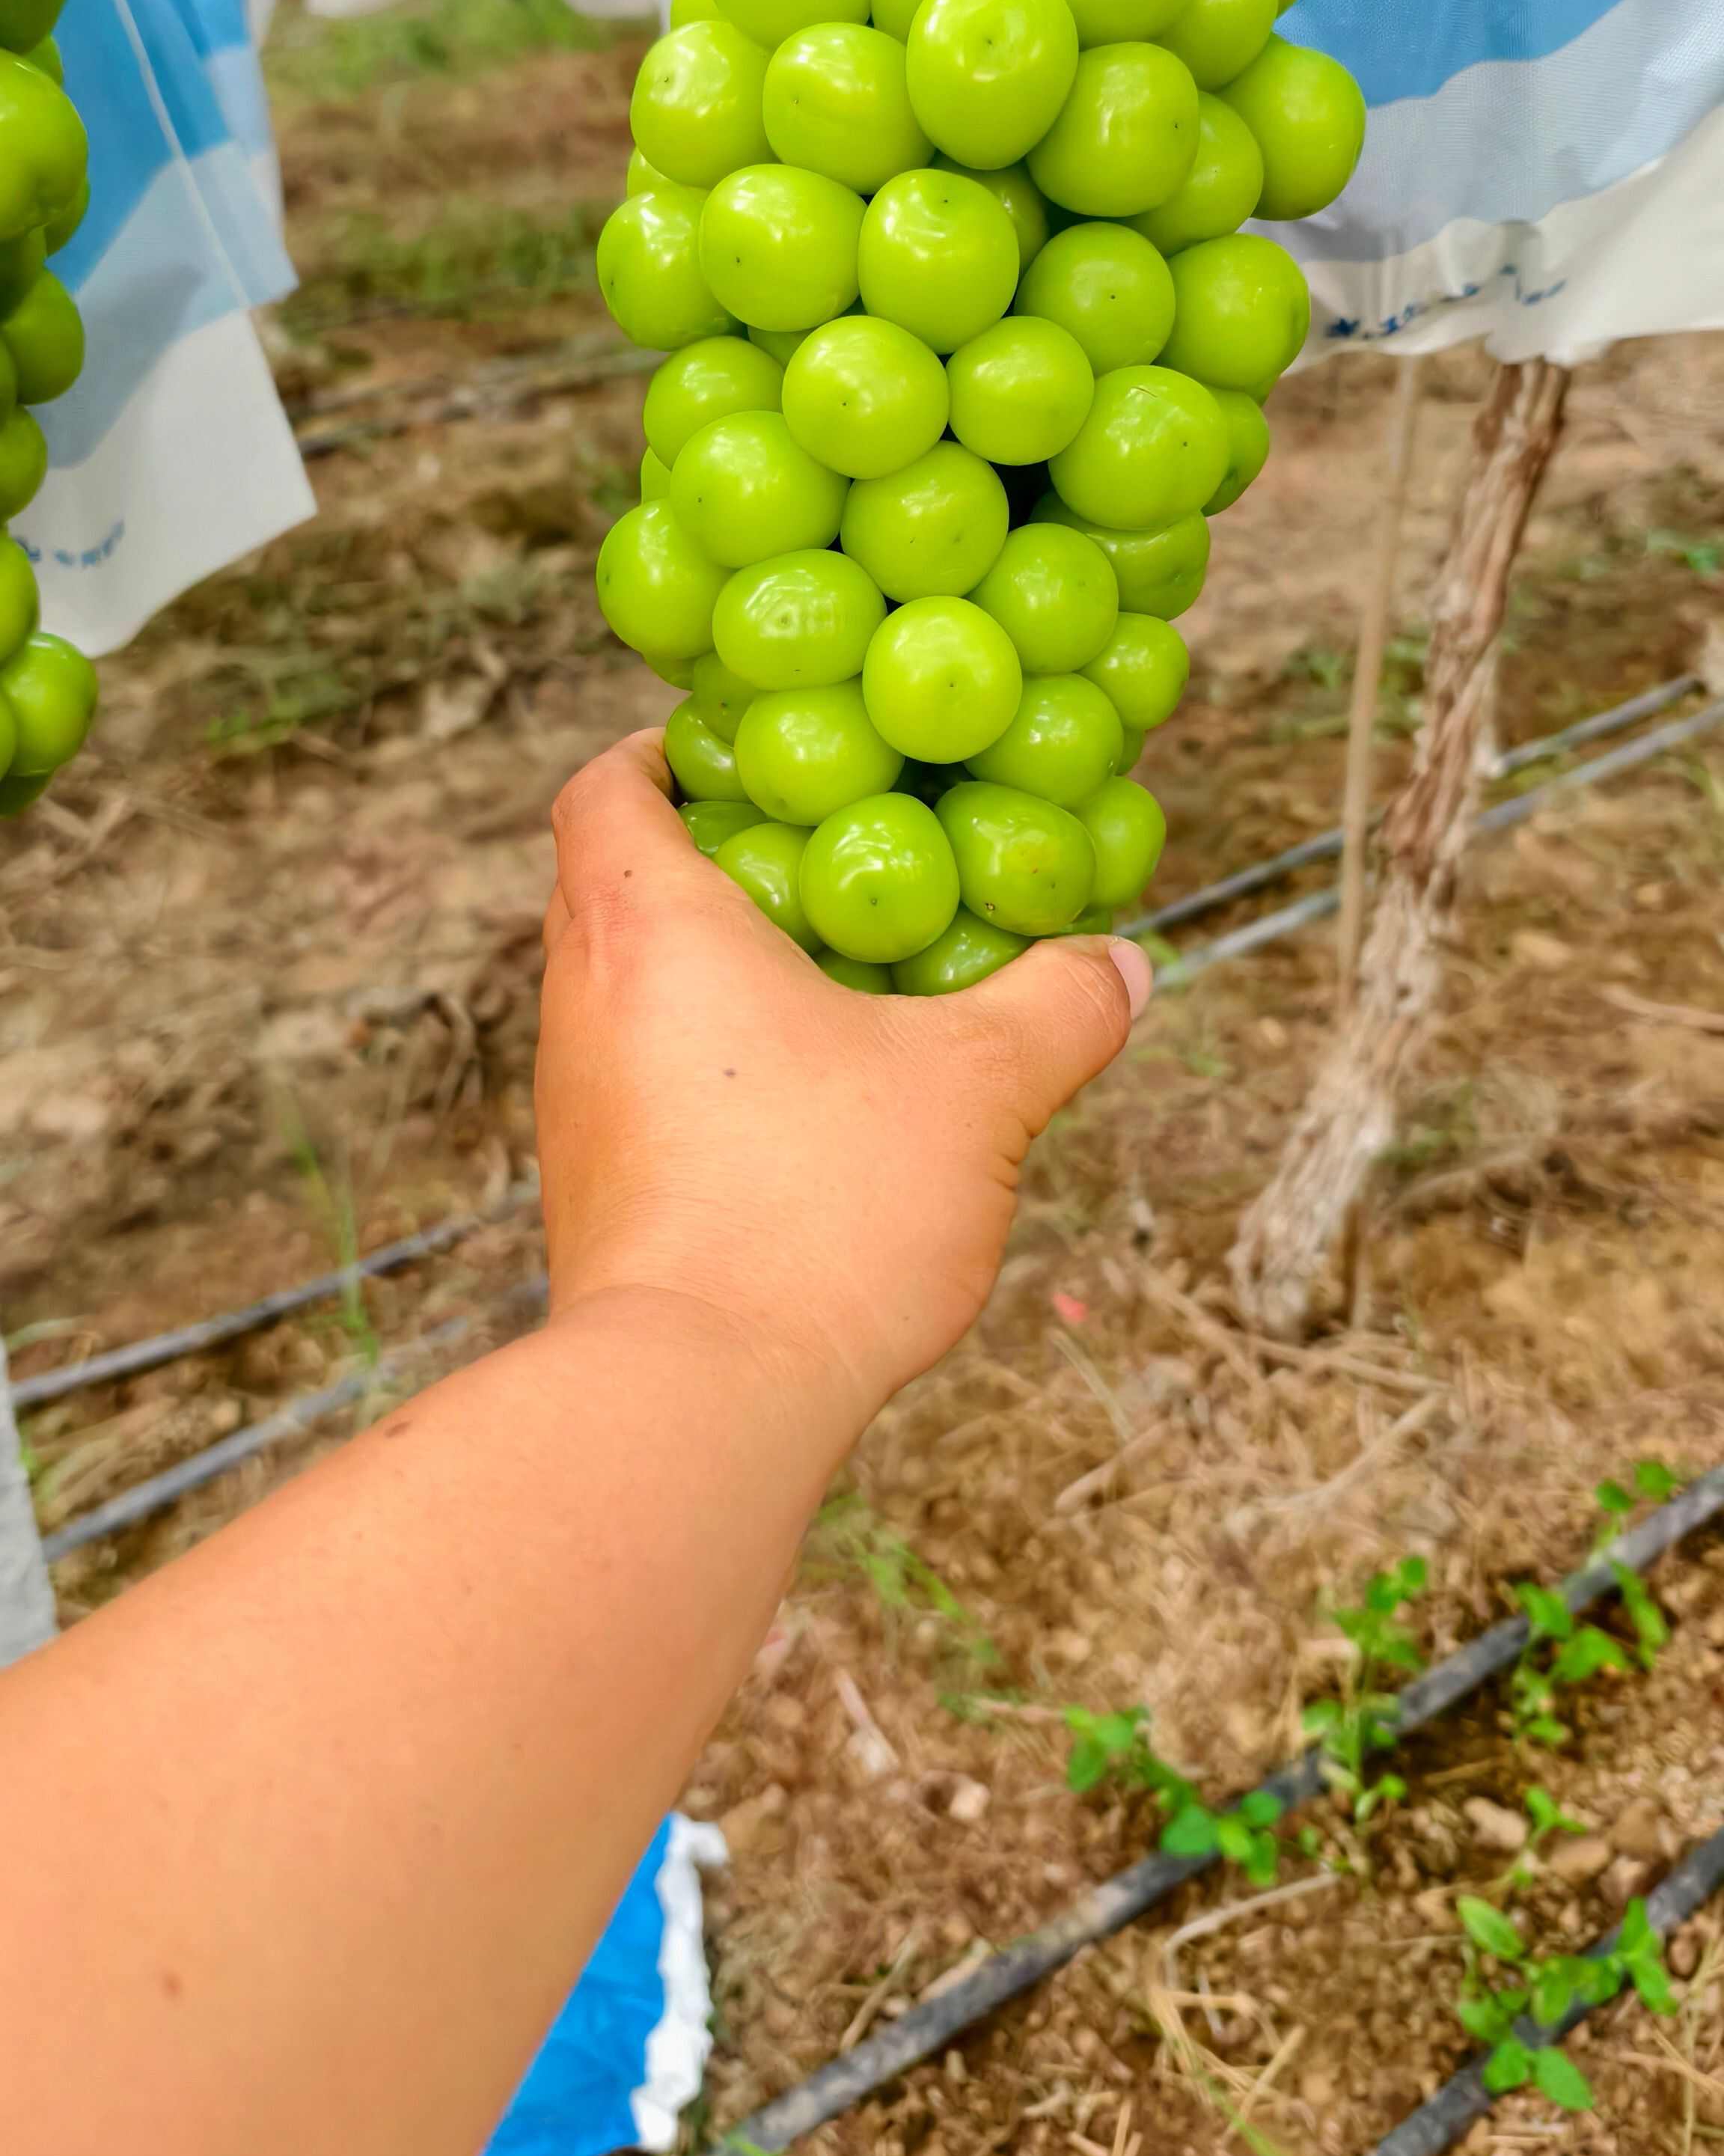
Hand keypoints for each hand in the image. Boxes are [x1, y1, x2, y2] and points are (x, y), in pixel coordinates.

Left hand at [537, 731, 1148, 1439]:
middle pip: (613, 885)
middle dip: (714, 864)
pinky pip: (646, 1090)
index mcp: (646, 925)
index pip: (607, 787)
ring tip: (838, 993)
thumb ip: (1054, 1008)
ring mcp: (575, 1109)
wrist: (696, 1403)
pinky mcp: (594, 1198)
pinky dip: (713, 1073)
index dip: (666, 752)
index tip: (744, 755)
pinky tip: (813, 1114)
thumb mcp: (977, 1088)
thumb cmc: (818, 1208)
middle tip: (826, 865)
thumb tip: (1119, 969)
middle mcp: (582, 1003)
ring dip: (717, 979)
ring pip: (632, 997)